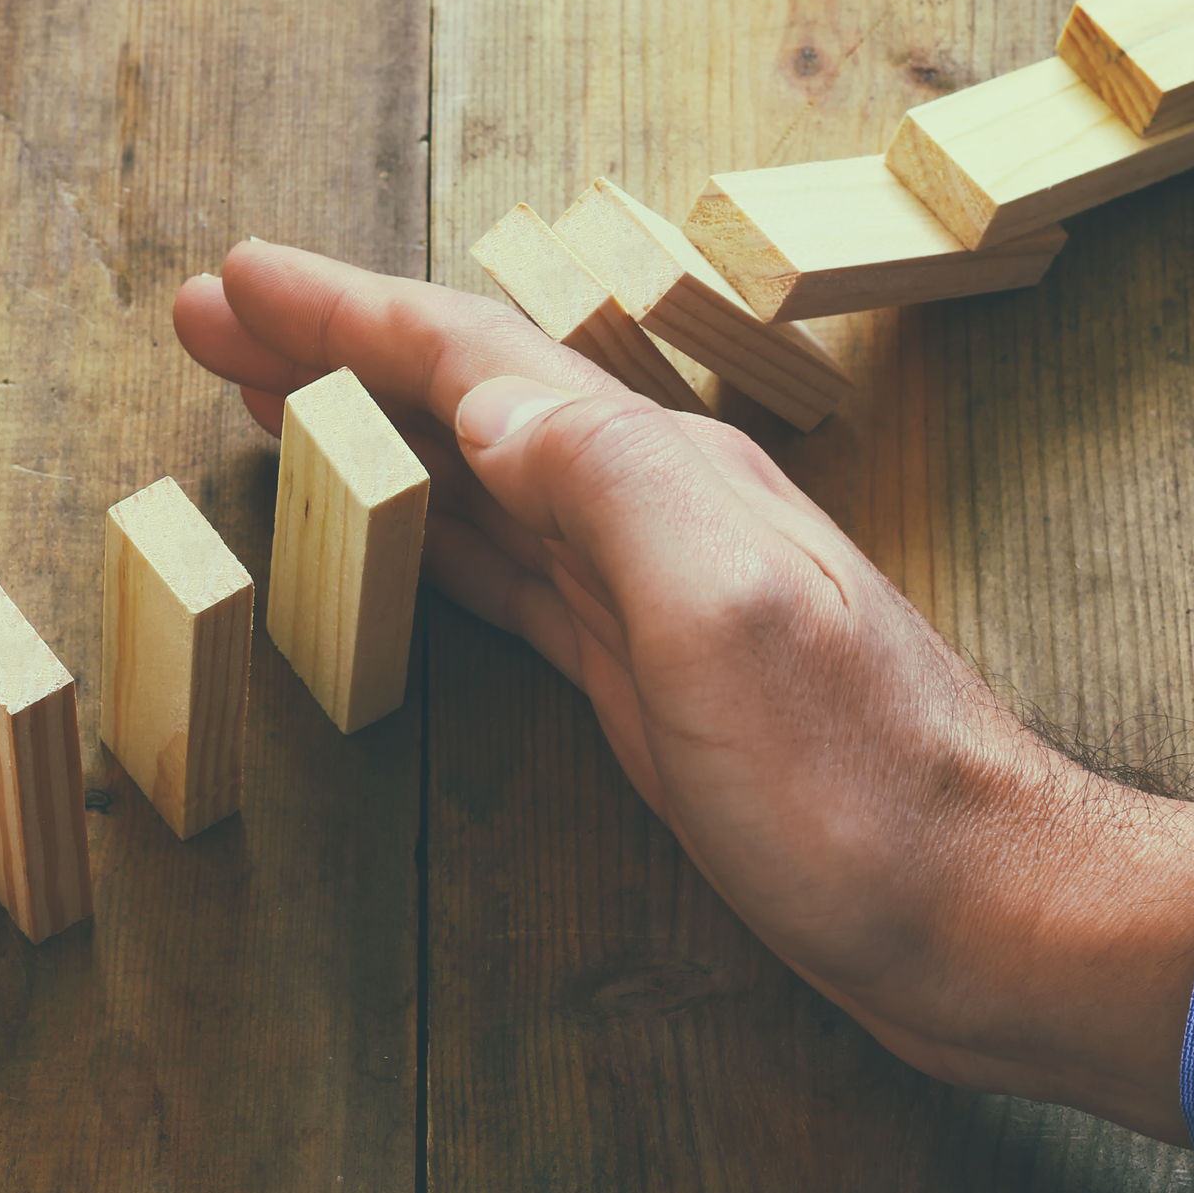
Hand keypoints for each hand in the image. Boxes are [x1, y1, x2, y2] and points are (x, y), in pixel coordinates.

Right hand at [173, 240, 1193, 1143]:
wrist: (978, 912)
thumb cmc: (861, 787)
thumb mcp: (727, 617)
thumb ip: (609, 486)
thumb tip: (483, 398)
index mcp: (662, 477)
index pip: (475, 362)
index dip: (346, 315)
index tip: (237, 281)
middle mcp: (653, 512)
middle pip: (464, 400)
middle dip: (335, 351)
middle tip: (215, 322)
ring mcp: (648, 595)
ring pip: (477, 481)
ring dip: (372, 432)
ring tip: (270, 401)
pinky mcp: (645, 678)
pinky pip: (508, 576)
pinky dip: (433, 536)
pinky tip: (397, 535)